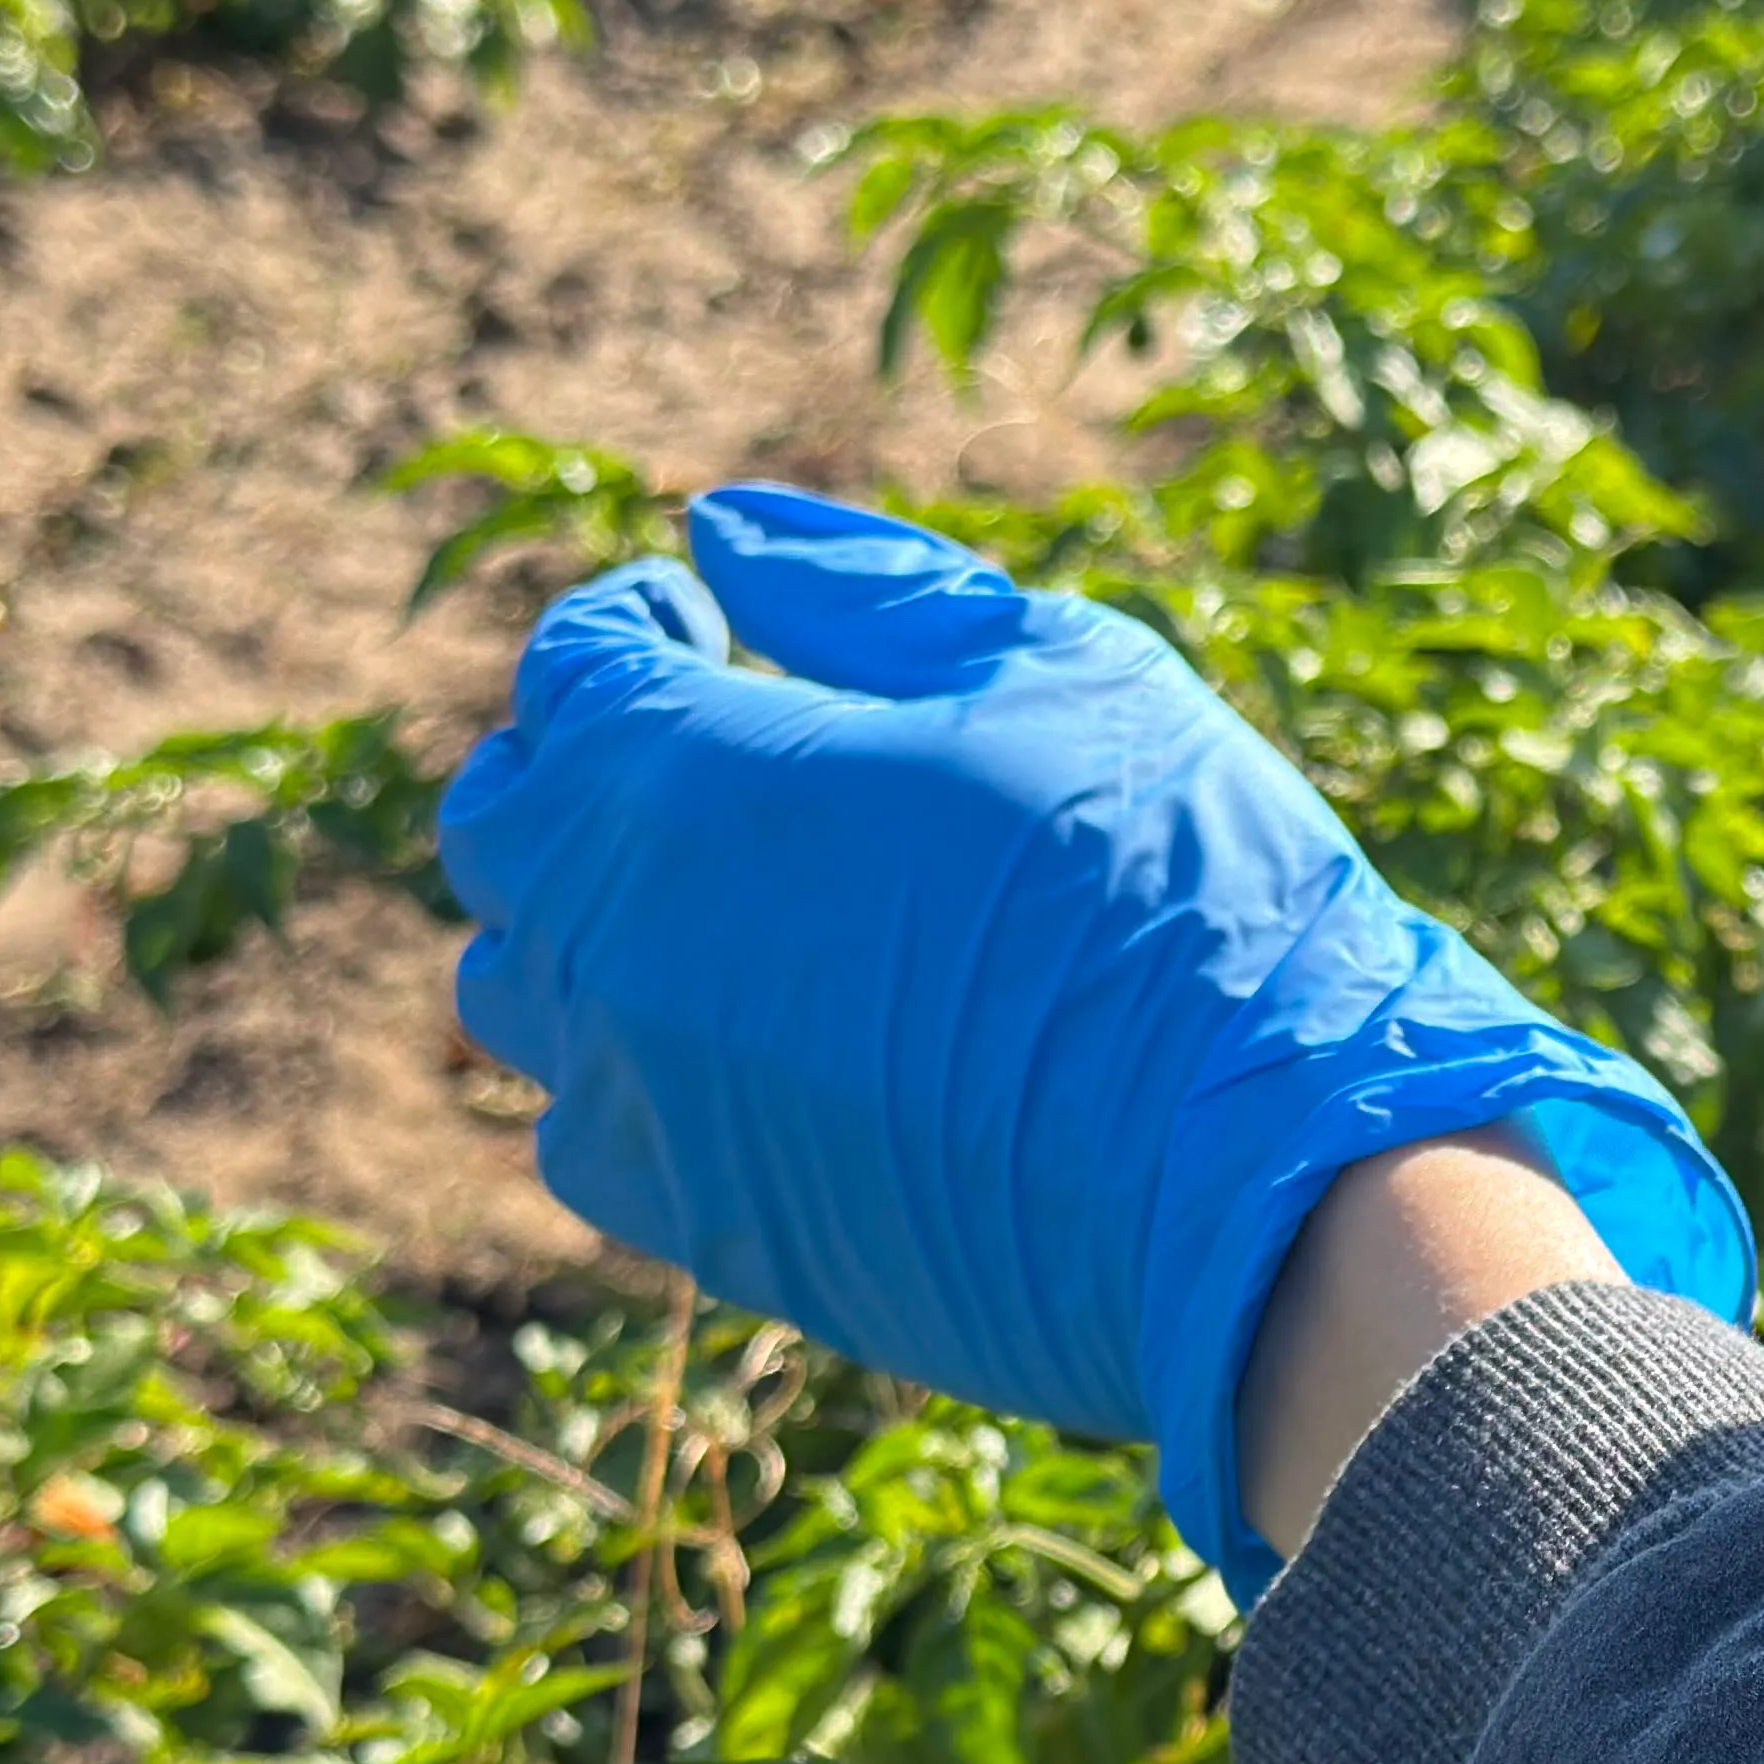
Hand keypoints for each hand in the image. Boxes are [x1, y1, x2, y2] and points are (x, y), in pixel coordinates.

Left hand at [433, 487, 1751, 1581]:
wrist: (1264, 1183)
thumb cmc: (1176, 893)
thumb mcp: (1051, 669)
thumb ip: (862, 587)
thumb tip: (721, 529)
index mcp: (684, 782)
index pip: (571, 668)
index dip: (643, 622)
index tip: (721, 620)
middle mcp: (613, 948)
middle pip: (499, 828)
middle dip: (579, 759)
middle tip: (709, 743)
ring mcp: (645, 1106)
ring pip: (516, 991)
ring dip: (583, 918)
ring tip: (725, 900)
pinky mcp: (706, 1234)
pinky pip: (588, 1132)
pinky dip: (628, 1065)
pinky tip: (755, 1045)